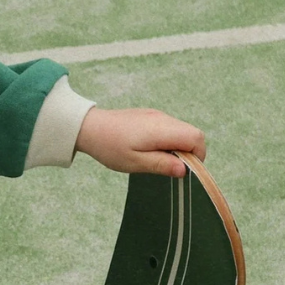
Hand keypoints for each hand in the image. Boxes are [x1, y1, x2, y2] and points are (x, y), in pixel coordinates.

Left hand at [75, 108, 205, 177]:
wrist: (88, 127)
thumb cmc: (110, 147)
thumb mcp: (135, 162)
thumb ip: (162, 164)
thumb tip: (185, 170)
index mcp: (161, 129)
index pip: (196, 138)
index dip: (197, 156)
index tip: (182, 169)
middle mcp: (163, 118)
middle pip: (192, 133)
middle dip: (187, 152)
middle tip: (167, 165)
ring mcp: (156, 115)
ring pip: (181, 130)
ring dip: (176, 147)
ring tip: (154, 157)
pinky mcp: (149, 116)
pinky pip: (169, 128)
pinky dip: (167, 140)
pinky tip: (148, 149)